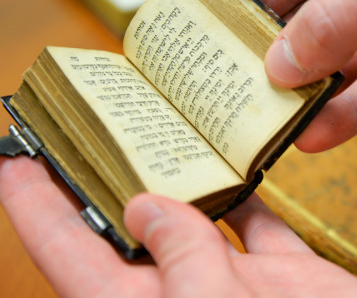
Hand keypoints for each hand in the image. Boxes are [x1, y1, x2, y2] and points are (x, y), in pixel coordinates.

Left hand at [0, 156, 356, 297]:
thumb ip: (182, 260)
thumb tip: (147, 207)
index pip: (69, 251)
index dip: (35, 205)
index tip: (12, 157)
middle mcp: (182, 295)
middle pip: (129, 224)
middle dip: (108, 172)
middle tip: (92, 121)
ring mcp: (235, 282)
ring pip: (197, 215)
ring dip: (182, 174)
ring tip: (162, 124)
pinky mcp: (284, 273)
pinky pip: (258, 221)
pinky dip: (249, 190)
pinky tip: (238, 157)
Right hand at [256, 0, 356, 151]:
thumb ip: (341, 18)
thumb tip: (281, 59)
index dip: (251, 10)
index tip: (219, 46)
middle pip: (310, 22)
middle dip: (279, 61)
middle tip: (241, 93)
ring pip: (344, 61)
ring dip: (313, 95)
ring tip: (275, 124)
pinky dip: (354, 111)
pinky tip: (320, 133)